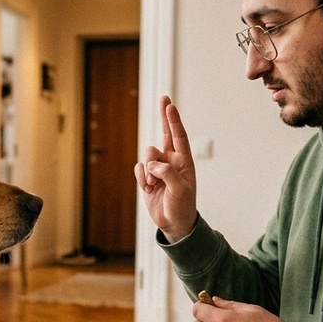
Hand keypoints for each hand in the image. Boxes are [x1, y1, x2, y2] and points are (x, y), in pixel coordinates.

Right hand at [133, 95, 197, 242]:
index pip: (179, 137)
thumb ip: (167, 173)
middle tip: (164, 97)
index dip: (174, 121)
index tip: (170, 105)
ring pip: (147, 155)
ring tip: (153, 184)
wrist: (173, 223)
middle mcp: (171, 161)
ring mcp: (158, 168)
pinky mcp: (147, 176)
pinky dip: (140, 178)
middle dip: (164, 116)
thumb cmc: (182, 206)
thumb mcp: (179, 190)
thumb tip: (152, 164)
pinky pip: (138, 168)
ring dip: (148, 170)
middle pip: (166, 133)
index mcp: (184, 161)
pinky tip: (148, 188)